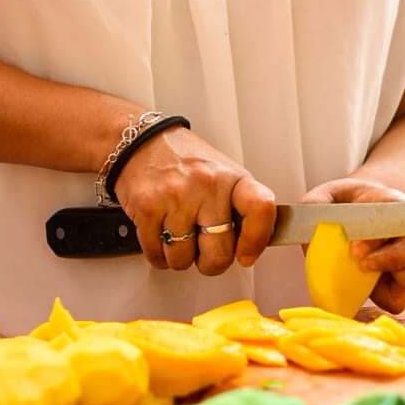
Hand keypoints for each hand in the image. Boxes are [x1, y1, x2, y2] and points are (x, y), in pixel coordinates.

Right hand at [113, 125, 276, 275]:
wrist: (143, 141)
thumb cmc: (186, 163)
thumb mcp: (223, 176)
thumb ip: (239, 210)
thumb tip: (249, 248)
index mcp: (232, 178)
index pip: (260, 209)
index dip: (256, 240)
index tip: (246, 254)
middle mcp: (206, 186)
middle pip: (218, 253)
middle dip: (210, 263)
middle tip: (204, 252)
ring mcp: (175, 197)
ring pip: (182, 259)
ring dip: (180, 258)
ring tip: (179, 237)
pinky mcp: (147, 207)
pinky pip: (156, 254)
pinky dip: (159, 255)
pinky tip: (161, 237)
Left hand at [299, 177, 404, 313]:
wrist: (351, 222)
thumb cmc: (340, 209)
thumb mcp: (323, 200)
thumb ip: (315, 206)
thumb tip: (317, 224)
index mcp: (393, 203)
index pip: (401, 215)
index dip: (379, 235)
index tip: (353, 250)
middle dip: (398, 257)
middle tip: (363, 264)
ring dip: (404, 277)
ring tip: (369, 275)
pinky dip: (391, 297)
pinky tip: (369, 287)